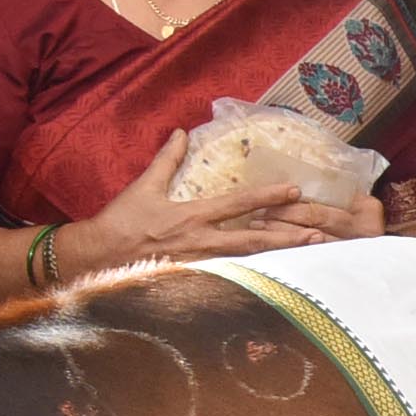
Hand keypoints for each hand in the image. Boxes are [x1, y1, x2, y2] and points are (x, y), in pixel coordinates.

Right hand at [73, 128, 384, 269]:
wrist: (97, 259)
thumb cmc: (120, 222)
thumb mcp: (143, 187)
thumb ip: (167, 159)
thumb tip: (181, 132)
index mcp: (192, 215)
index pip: (238, 204)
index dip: (267, 197)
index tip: (293, 191)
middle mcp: (201, 242)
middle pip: (254, 240)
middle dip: (287, 236)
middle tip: (318, 234)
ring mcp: (200, 266)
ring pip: (248, 263)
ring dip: (279, 260)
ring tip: (307, 257)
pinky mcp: (194, 282)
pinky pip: (232, 281)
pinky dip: (255, 281)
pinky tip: (277, 283)